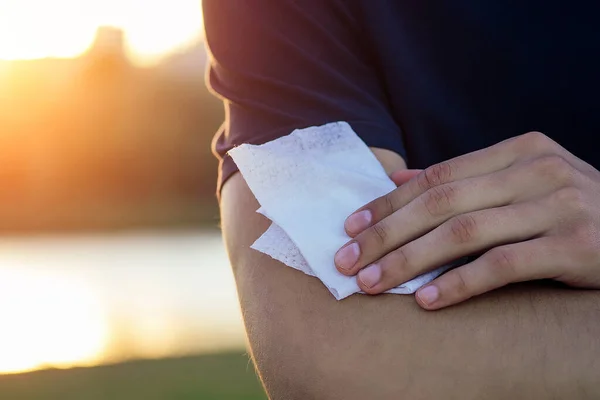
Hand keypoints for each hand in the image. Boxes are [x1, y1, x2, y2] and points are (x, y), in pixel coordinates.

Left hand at [334, 132, 599, 309]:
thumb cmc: (574, 211)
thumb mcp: (524, 185)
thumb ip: (468, 181)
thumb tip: (403, 181)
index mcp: (519, 152)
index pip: (437, 176)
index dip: (389, 202)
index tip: (350, 226)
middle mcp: (537, 171)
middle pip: (441, 202)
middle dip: (386, 233)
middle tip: (348, 260)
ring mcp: (559, 206)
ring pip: (464, 232)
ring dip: (409, 260)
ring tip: (373, 282)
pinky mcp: (577, 246)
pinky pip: (503, 265)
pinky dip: (460, 282)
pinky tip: (428, 300)